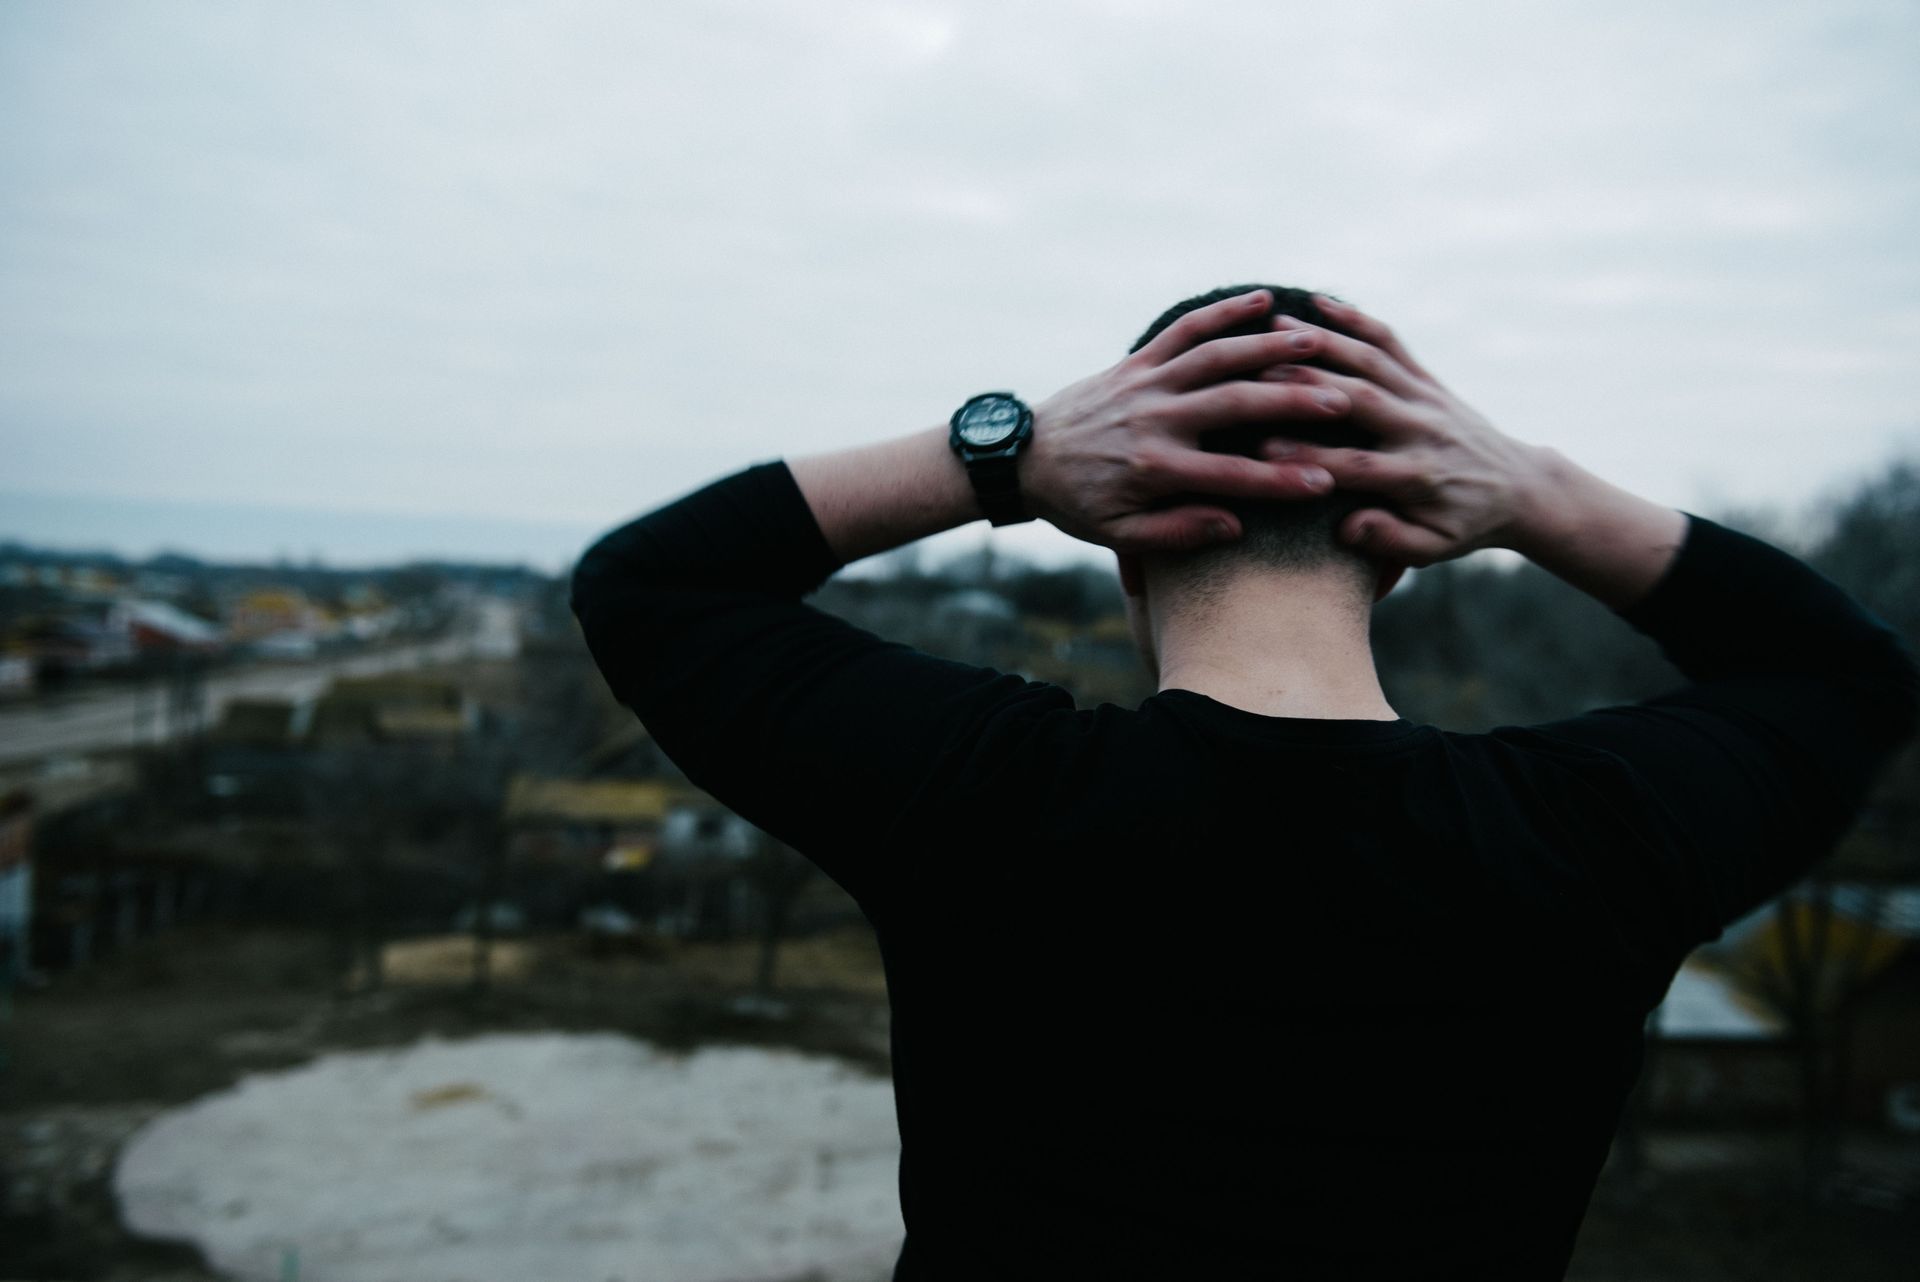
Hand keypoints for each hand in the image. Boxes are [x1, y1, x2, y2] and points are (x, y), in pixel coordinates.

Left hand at [1019, 289, 1352, 552]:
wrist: (1024, 459)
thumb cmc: (1078, 504)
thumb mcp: (1119, 534)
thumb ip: (1176, 533)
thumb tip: (1234, 526)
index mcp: (1153, 469)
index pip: (1229, 476)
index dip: (1280, 480)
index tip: (1326, 483)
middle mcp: (1153, 419)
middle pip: (1232, 404)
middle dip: (1290, 401)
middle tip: (1344, 400)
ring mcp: (1145, 383)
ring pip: (1214, 357)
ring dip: (1267, 346)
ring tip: (1318, 341)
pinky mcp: (1136, 361)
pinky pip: (1183, 331)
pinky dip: (1221, 313)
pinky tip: (1262, 301)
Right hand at [1253, 296, 1556, 565]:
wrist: (1519, 488)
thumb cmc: (1464, 525)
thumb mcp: (1434, 548)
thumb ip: (1391, 541)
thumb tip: (1346, 528)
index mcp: (1417, 476)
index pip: (1356, 464)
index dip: (1308, 457)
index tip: (1262, 451)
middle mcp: (1421, 429)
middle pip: (1361, 399)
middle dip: (1307, 383)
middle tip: (1255, 369)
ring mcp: (1425, 398)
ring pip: (1372, 360)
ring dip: (1323, 340)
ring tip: (1275, 326)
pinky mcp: (1428, 379)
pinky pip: (1392, 342)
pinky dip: (1357, 319)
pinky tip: (1319, 304)